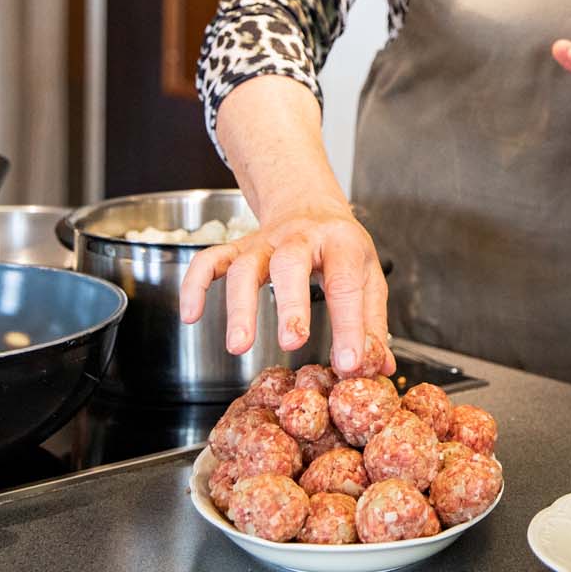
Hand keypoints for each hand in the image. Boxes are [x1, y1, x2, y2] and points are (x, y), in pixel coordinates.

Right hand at [178, 203, 393, 378]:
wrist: (310, 203)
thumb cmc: (340, 248)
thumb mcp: (367, 276)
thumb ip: (372, 322)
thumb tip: (378, 368)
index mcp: (341, 244)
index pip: (346, 284)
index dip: (348, 326)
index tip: (349, 363)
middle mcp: (300, 239)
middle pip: (290, 264)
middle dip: (291, 303)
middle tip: (291, 343)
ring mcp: (264, 242)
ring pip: (245, 266)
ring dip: (240, 305)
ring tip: (239, 346)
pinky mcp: (237, 247)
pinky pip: (208, 260)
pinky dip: (195, 284)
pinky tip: (191, 315)